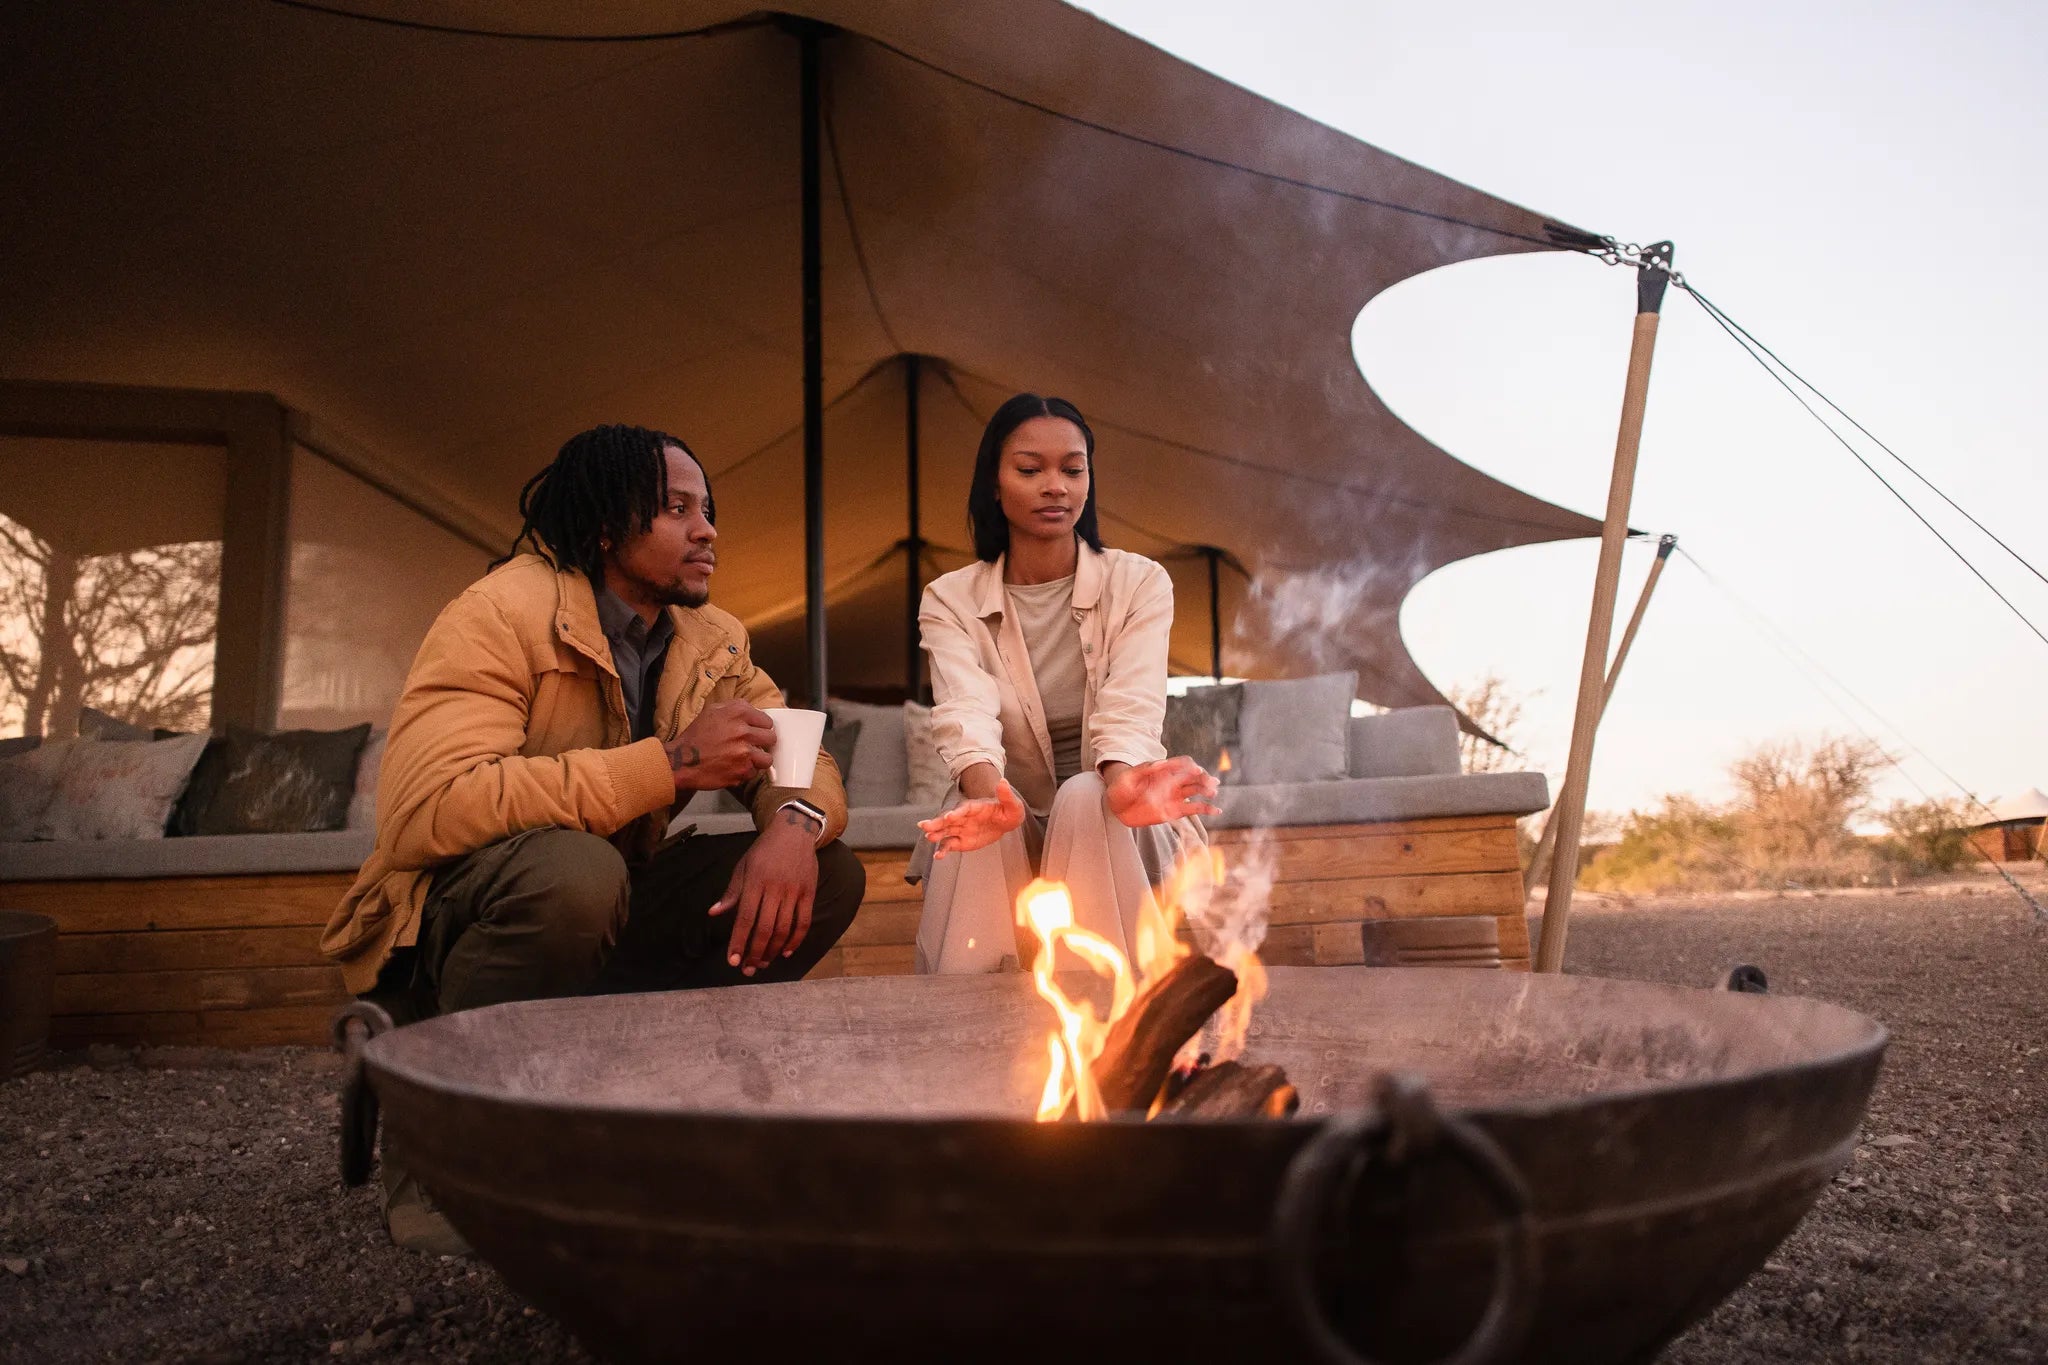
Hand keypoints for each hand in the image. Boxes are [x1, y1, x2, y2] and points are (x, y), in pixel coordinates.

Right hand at [665, 700, 774, 791]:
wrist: (681, 760)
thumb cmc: (696, 736)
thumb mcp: (713, 711)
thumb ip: (736, 708)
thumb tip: (754, 713)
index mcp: (738, 712)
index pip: (767, 721)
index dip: (761, 728)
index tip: (756, 732)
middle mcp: (743, 731)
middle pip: (771, 739)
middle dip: (763, 743)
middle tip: (753, 745)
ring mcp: (744, 754)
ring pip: (767, 759)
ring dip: (758, 760)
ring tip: (746, 759)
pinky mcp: (741, 772)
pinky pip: (753, 773)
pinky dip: (745, 772)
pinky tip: (733, 767)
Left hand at [708, 810, 821, 973]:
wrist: (794, 832)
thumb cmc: (764, 851)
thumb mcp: (743, 867)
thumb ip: (731, 892)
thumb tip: (713, 913)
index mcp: (754, 882)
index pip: (745, 918)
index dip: (738, 942)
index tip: (733, 961)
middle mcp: (774, 888)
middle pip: (764, 928)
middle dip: (755, 952)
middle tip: (748, 970)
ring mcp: (794, 891)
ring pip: (784, 929)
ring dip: (773, 950)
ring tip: (763, 963)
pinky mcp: (809, 892)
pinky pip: (803, 922)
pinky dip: (795, 940)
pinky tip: (786, 952)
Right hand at [917, 781, 1025, 858]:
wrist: (1005, 822)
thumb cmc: (1009, 811)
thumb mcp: (1012, 804)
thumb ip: (1006, 795)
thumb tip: (1003, 781)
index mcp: (975, 807)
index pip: (964, 809)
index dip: (956, 812)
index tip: (949, 817)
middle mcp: (964, 817)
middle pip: (948, 819)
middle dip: (937, 822)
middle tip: (924, 826)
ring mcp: (961, 829)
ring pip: (946, 831)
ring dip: (936, 834)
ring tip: (928, 838)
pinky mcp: (961, 841)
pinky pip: (950, 845)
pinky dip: (943, 850)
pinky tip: (937, 857)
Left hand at [1104, 757, 1220, 827]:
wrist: (1116, 806)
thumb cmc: (1121, 786)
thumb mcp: (1130, 776)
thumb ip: (1145, 769)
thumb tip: (1162, 762)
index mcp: (1163, 770)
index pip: (1182, 763)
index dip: (1190, 766)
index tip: (1196, 771)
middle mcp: (1172, 781)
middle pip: (1194, 776)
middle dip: (1204, 778)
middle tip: (1211, 784)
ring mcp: (1174, 795)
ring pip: (1196, 790)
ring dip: (1207, 790)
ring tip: (1213, 793)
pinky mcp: (1174, 810)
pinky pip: (1194, 809)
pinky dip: (1206, 809)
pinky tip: (1217, 810)